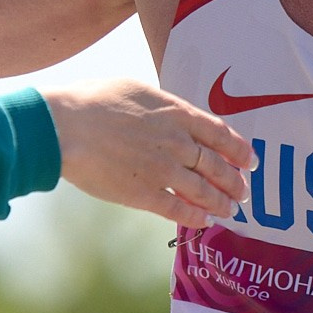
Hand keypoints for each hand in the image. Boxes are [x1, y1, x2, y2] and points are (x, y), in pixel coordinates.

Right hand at [41, 80, 253, 227]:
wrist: (63, 126)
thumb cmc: (91, 102)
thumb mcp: (136, 90)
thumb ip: (161, 107)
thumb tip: (173, 115)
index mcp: (176, 113)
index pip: (220, 134)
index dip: (239, 150)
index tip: (250, 160)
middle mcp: (176, 142)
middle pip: (217, 166)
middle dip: (234, 182)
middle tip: (243, 192)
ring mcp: (162, 169)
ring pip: (203, 191)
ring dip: (221, 203)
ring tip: (230, 211)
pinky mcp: (143, 193)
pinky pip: (178, 209)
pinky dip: (195, 217)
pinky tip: (204, 221)